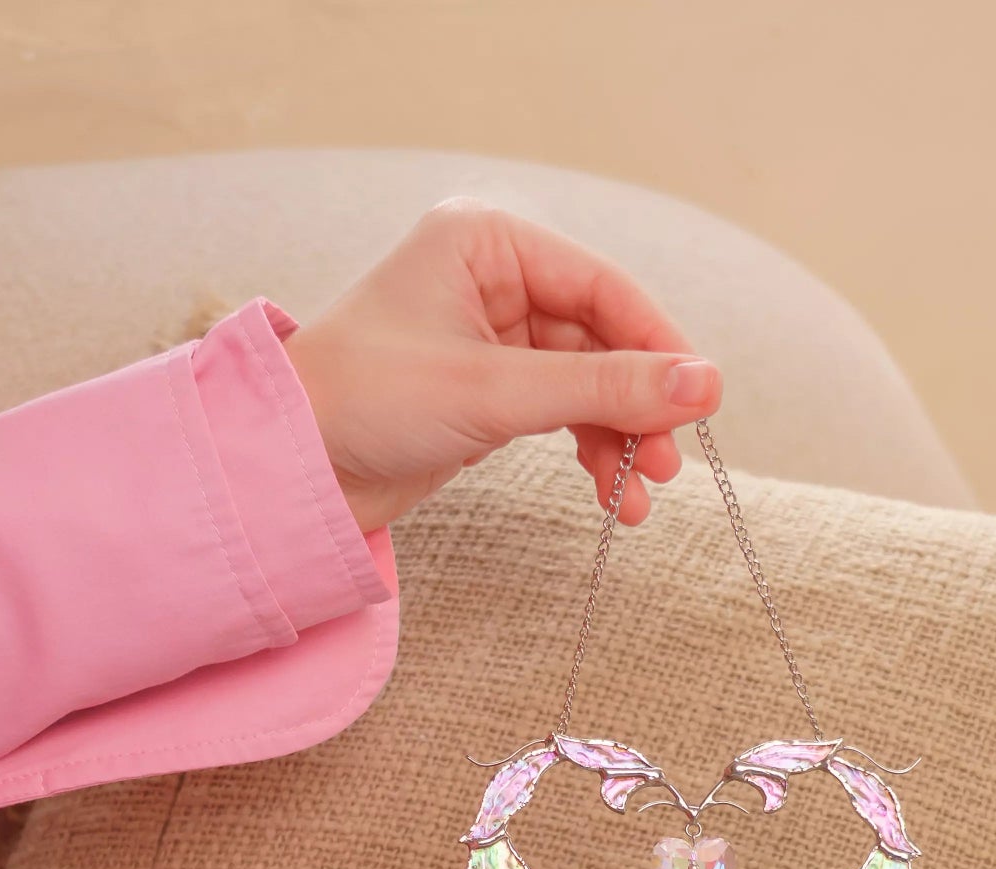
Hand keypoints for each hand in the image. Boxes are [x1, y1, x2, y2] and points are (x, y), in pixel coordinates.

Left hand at [284, 200, 723, 533]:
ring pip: (588, 384)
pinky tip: (610, 497)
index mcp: (489, 242)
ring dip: (618, 439)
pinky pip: (562, 413)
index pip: (603, 288)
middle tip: (666, 465)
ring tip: (637, 498)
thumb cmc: (365, 401)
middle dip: (637, 407)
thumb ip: (604, 390)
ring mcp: (494, 337)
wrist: (289, 468)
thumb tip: (706, 385)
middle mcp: (495, 279)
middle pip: (603, 339)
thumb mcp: (495, 393)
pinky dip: (589, 453)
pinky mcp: (489, 390)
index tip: (701, 404)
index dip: (659, 348)